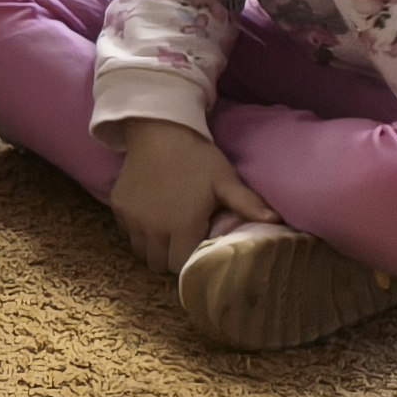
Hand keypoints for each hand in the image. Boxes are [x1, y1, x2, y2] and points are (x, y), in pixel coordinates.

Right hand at [110, 118, 274, 274]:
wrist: (159, 132)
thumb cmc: (197, 158)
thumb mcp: (225, 180)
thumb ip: (247, 204)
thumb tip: (277, 220)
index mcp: (181, 227)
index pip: (181, 265)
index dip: (191, 261)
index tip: (199, 249)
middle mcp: (152, 229)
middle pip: (158, 263)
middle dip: (171, 257)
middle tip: (184, 242)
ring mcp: (132, 219)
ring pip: (140, 250)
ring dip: (153, 246)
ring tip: (167, 231)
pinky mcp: (118, 208)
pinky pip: (127, 232)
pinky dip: (138, 231)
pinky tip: (151, 215)